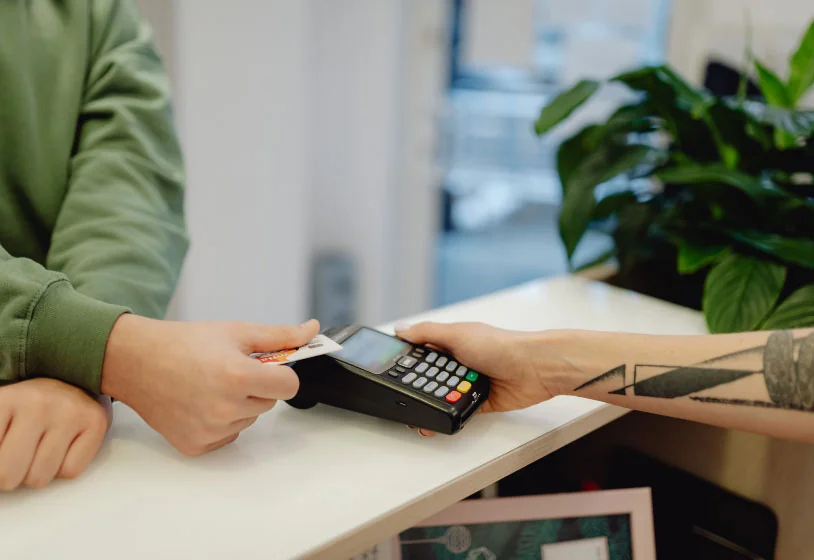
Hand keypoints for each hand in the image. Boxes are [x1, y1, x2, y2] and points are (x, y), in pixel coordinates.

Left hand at [0, 378, 110, 489]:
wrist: (75, 380)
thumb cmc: (32, 405)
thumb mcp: (1, 414)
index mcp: (5, 399)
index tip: (5, 450)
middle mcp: (38, 404)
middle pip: (8, 474)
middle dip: (11, 475)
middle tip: (18, 457)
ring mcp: (69, 413)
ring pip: (40, 477)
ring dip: (38, 473)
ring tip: (41, 450)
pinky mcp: (96, 422)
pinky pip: (70, 471)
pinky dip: (64, 468)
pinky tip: (64, 449)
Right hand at [101, 316, 319, 455]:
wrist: (134, 361)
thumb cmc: (183, 343)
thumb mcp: (235, 332)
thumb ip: (279, 335)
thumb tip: (312, 330)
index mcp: (238, 376)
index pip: (289, 386)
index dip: (281, 373)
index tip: (267, 366)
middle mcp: (225, 408)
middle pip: (269, 403)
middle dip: (258, 386)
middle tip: (228, 371)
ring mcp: (210, 430)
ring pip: (249, 419)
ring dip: (239, 404)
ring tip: (210, 385)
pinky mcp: (195, 445)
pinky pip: (228, 435)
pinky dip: (221, 422)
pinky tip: (199, 403)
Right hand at [396, 322, 570, 433]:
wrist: (535, 369)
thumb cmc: (502, 345)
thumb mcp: (457, 334)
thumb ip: (427, 333)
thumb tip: (400, 329)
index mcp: (452, 342)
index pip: (422, 351)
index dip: (408, 361)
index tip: (392, 371)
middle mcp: (460, 361)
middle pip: (431, 377)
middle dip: (420, 387)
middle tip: (404, 397)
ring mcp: (470, 382)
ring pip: (443, 396)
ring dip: (435, 402)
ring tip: (419, 413)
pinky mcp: (480, 401)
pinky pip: (459, 411)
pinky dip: (450, 415)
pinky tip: (440, 419)